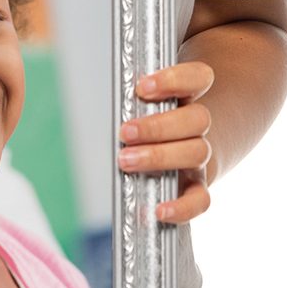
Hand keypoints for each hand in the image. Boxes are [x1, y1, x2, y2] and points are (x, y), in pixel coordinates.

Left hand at [120, 61, 216, 224]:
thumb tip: (85, 93)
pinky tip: (158, 210)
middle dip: (158, 126)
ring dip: (160, 156)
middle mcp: (198, 126)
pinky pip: (201, 200)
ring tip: (126, 160)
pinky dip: (183, 207)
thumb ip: (127, 101)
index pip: (199, 77)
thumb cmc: (148, 125)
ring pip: (198, 151)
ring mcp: (199, 157)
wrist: (176, 156)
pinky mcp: (196, 188)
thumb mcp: (140, 105)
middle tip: (125, 132)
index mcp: (187, 96)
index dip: (175, 79)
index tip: (142, 87)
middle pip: (197, 119)